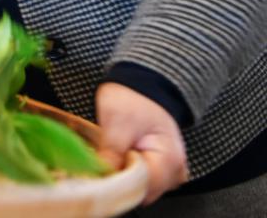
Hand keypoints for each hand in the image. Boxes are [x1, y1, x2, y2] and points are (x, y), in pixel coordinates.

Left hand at [96, 82, 187, 204]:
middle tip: (103, 163)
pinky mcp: (158, 168)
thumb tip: (102, 177)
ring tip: (111, 156)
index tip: (101, 171)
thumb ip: (111, 153)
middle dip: (120, 182)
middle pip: (143, 192)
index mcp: (169, 160)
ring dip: (123, 177)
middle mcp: (174, 171)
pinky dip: (127, 174)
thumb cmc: (132, 98)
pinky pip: (141, 180)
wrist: (140, 84)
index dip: (119, 182)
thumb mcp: (117, 123)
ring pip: (141, 189)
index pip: (143, 188)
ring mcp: (167, 170)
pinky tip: (118, 160)